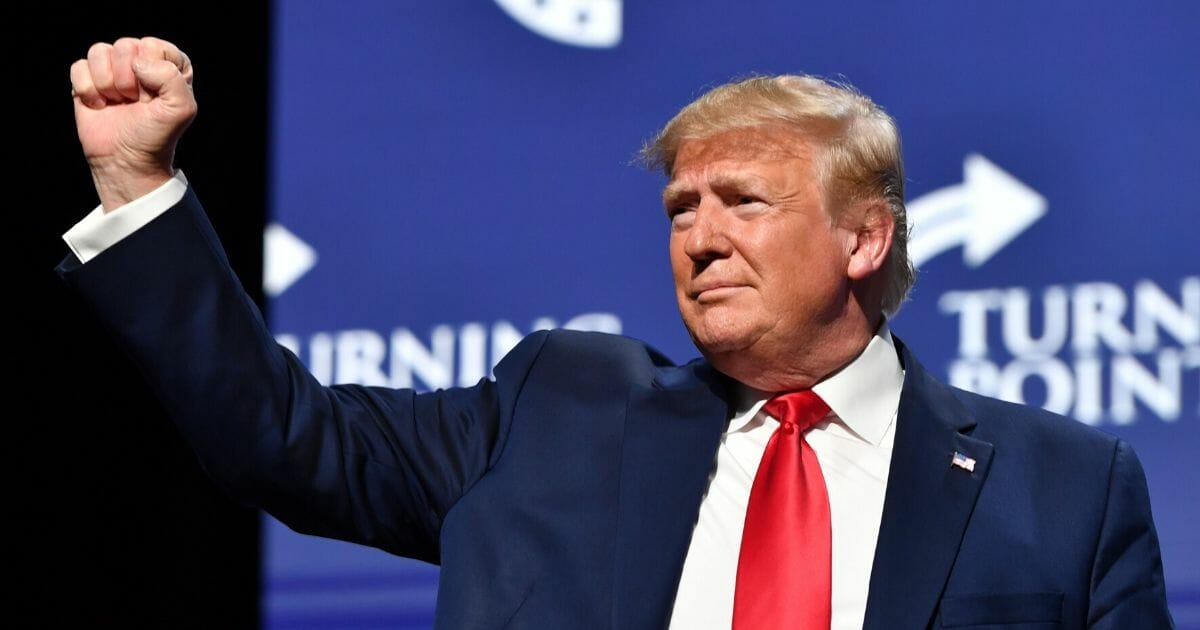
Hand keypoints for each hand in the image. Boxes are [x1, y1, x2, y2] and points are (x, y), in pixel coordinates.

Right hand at [70, 37, 195, 210]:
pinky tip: (99, 105)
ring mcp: (113, 68)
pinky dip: (87, 90)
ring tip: (118, 102)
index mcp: (169, 63)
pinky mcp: (88, 78)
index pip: (154, 46)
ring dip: (107, 84)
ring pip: (99, 51)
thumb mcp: (181, 109)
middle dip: (128, 80)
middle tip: (135, 103)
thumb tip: (138, 62)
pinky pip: (79, 66)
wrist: (126, 160)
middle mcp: (141, 61)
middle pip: (125, 46)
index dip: (152, 75)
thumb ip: (172, 78)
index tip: (154, 99)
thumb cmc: (155, 134)